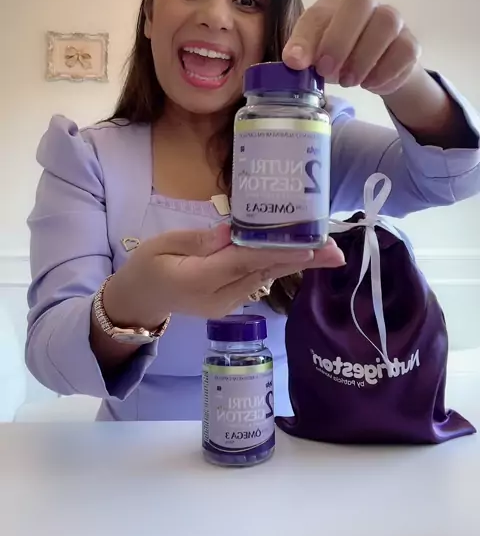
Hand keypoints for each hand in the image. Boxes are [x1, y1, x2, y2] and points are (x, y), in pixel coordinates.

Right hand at [104, 223, 344, 329]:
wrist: (140, 299)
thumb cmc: (147, 265)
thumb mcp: (162, 244)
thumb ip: (197, 240)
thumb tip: (230, 232)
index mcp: (197, 280)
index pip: (242, 263)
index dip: (275, 253)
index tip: (305, 245)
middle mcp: (219, 297)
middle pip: (263, 273)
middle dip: (301, 260)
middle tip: (335, 251)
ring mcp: (227, 303)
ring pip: (266, 278)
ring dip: (299, 264)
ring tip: (331, 253)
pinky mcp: (232, 301)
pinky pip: (258, 280)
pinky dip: (282, 266)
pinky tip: (304, 255)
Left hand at [283, 0, 421, 95]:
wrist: (373, 68)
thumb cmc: (336, 57)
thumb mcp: (315, 57)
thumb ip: (303, 55)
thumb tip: (293, 61)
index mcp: (333, 4)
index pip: (319, 13)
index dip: (307, 38)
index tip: (298, 64)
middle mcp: (365, 4)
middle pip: (360, 2)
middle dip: (340, 40)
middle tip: (328, 71)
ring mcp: (392, 19)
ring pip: (387, 23)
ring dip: (365, 57)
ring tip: (349, 81)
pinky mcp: (409, 42)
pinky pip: (406, 50)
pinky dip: (387, 72)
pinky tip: (371, 85)